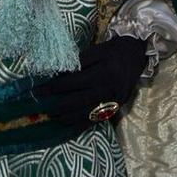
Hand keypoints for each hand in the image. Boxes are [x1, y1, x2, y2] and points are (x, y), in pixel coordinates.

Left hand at [34, 34, 151, 121]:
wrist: (137, 56)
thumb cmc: (114, 51)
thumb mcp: (97, 50)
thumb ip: (79, 62)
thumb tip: (59, 74)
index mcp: (103, 72)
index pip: (73, 82)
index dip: (54, 87)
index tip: (39, 90)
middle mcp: (108, 89)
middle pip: (78, 100)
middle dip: (58, 105)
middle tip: (43, 107)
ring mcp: (113, 101)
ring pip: (86, 113)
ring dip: (68, 117)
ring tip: (54, 117)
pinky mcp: (115, 108)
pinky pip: (96, 119)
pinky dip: (82, 124)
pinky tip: (70, 125)